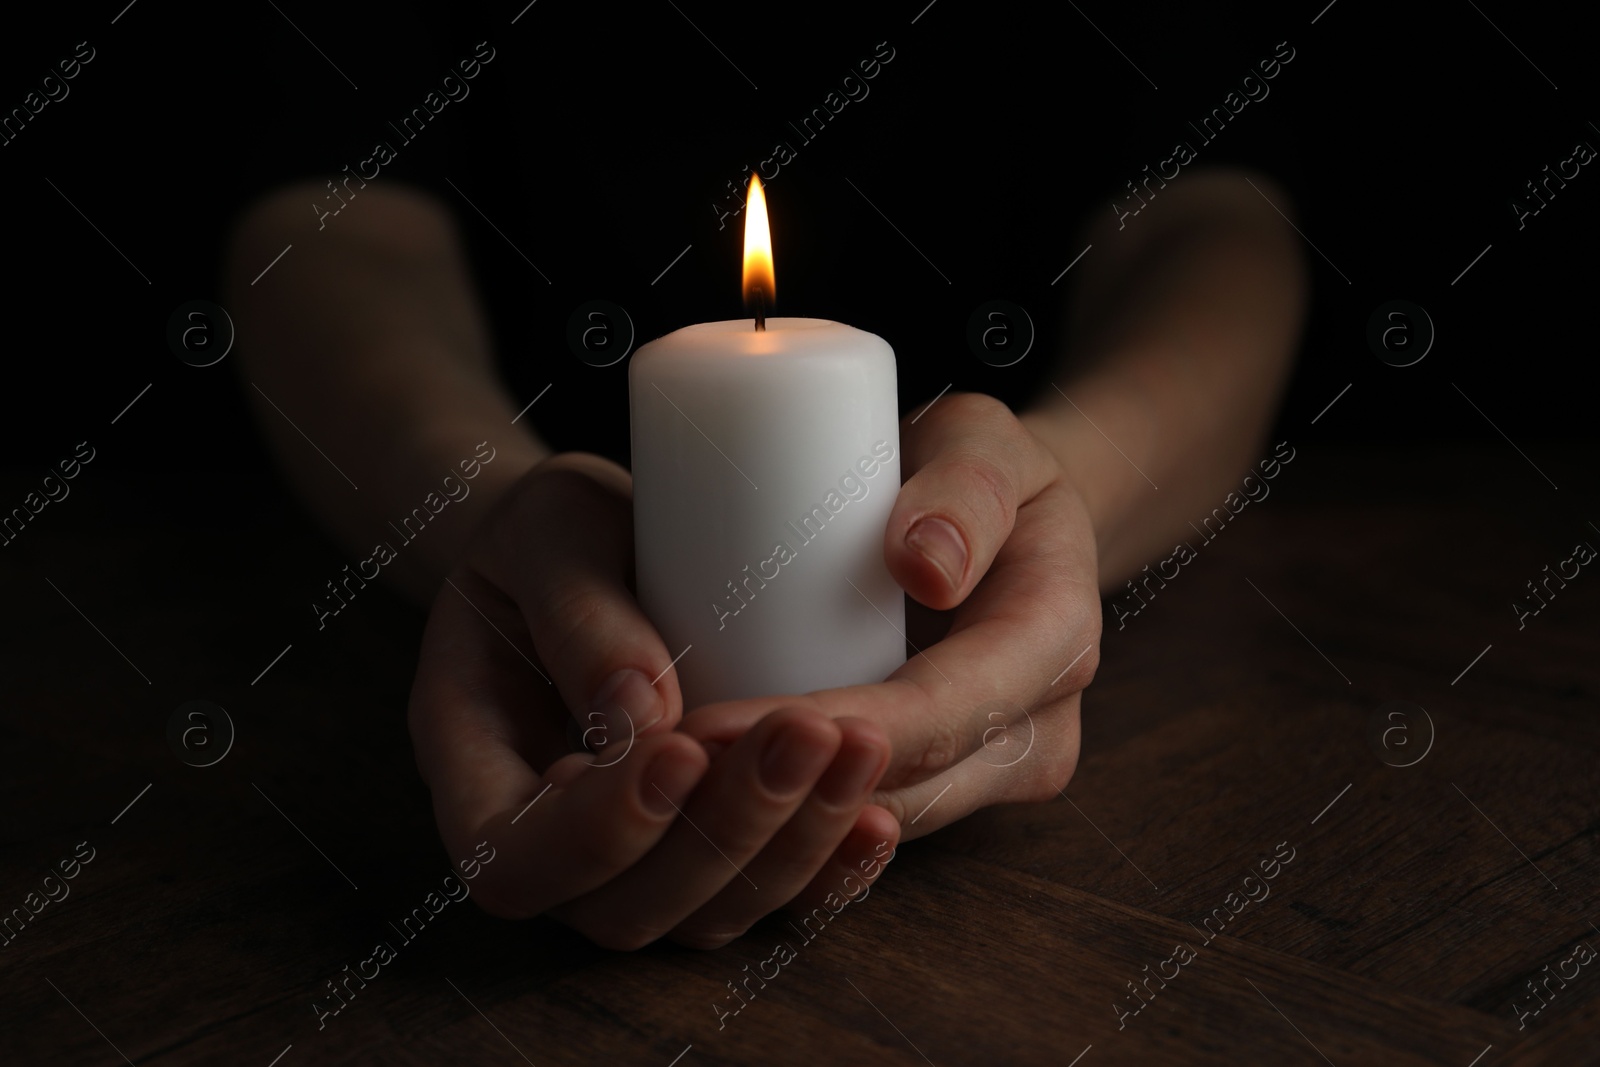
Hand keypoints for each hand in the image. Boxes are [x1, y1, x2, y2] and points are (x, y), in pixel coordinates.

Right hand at [406, 452, 899, 949]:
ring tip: (859, 748)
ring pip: (709, 916)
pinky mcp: (716, 851)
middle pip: (626, 909)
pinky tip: (877, 808)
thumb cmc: (555, 534)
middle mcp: (552, 842)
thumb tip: (641, 713)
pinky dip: (830, 866)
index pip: (515, 858)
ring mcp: (637, 862)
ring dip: (795, 847)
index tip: (683, 747)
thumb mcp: (548, 532)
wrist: (603, 547)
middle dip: (726, 833)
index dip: (601, 830)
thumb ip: (579, 615)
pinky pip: (771, 895)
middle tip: (804, 733)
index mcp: (475, 769)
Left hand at [681, 393, 1100, 838]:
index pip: (939, 712)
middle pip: (903, 791)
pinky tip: (698, 811)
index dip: (829, 729)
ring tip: (658, 791)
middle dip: (778, 794)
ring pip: (875, 825)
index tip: (718, 721)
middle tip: (655, 768)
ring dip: (771, 823)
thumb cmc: (978, 467)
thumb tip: (925, 567)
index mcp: (1055, 642)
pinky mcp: (945, 789)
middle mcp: (1037, 730)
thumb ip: (966, 487)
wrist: (1000, 518)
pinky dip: (787, 826)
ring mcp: (994, 772)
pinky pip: (863, 824)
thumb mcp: (981, 441)